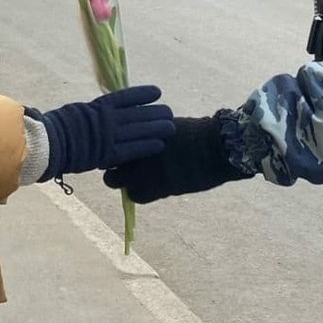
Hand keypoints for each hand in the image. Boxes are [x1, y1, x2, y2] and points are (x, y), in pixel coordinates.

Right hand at [31, 85, 174, 182]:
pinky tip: (159, 145)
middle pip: (139, 113)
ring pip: (140, 130)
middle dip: (156, 113)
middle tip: (169, 112)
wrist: (47, 144)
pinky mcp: (108, 154)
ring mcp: (109, 136)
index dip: (144, 94)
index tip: (157, 92)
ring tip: (171, 127)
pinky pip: (133, 149)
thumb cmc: (58, 127)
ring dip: (158, 128)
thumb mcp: (78, 111)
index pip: (128, 96)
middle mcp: (108, 119)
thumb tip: (105, 110)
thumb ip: (96, 112)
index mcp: (99, 106)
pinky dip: (147, 146)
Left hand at [103, 113, 253, 202]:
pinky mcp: (154, 188)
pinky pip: (135, 196)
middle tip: (122, 165)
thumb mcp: (168, 125)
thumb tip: (141, 135)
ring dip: (122, 180)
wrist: (216, 149)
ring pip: (114, 181)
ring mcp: (142, 170)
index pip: (112, 140)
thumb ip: (149, 132)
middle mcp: (135, 150)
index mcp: (139, 131)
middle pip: (107, 159)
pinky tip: (148, 189)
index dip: (113, 146)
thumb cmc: (197, 133)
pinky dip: (138, 193)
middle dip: (112, 163)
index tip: (118, 148)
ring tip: (134, 179)